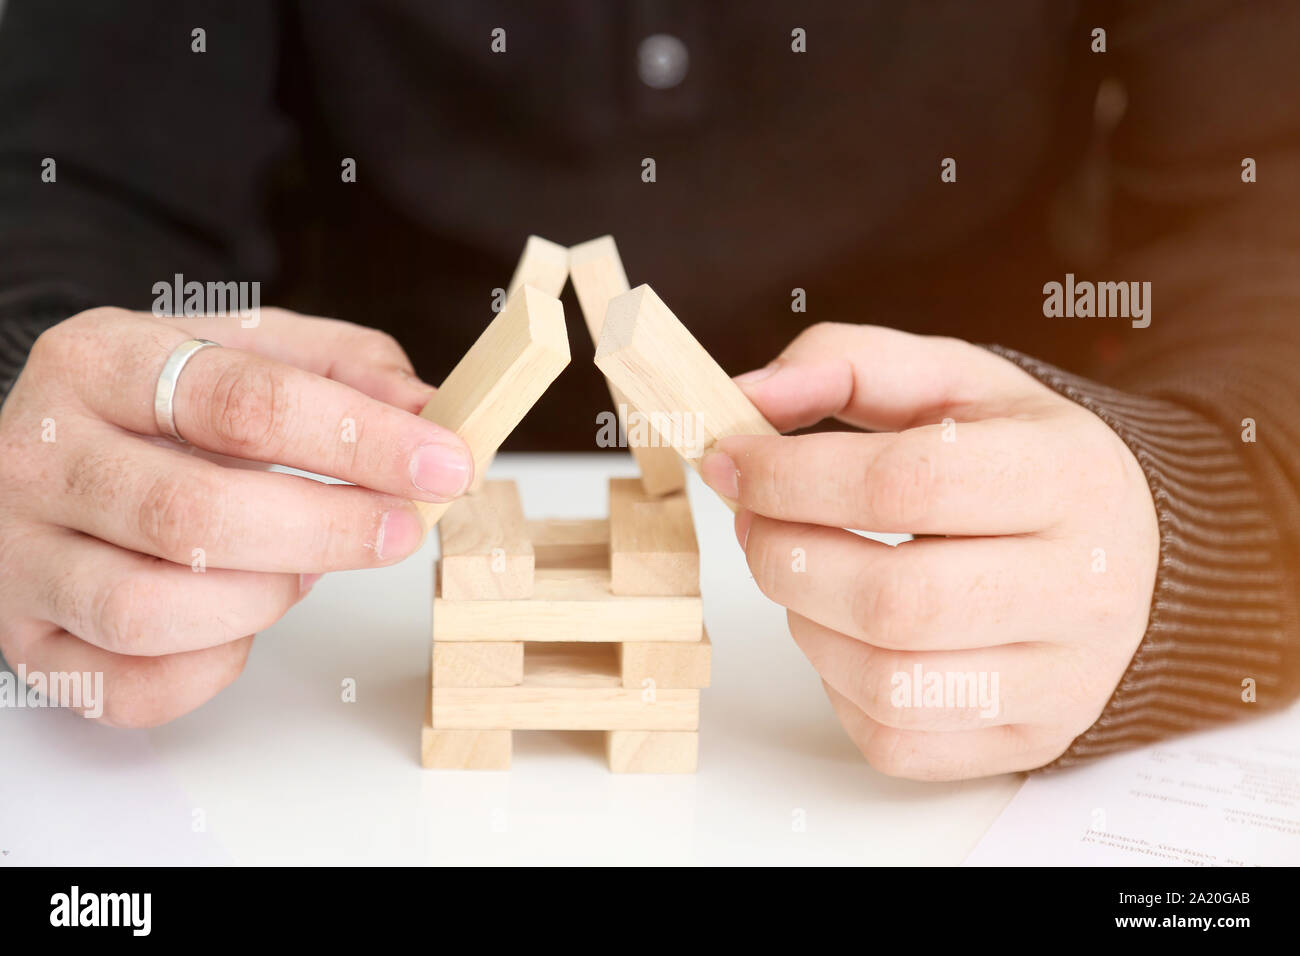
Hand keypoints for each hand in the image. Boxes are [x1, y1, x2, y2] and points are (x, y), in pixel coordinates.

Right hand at [0, 307, 471, 725]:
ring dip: (263, 599)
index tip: (441, 466)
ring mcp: (20, 554)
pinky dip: (212, 666)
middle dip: (328, 532)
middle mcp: (40, 455)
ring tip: (302, 567)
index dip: (360, 442)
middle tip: (398, 532)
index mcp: (100, 361)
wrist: (44, 447)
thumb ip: (344, 369)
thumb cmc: (161, 405)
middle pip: (195, 514)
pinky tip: (239, 620)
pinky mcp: (27, 640)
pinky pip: (130, 686)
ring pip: (152, 610)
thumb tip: (428, 411)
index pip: (243, 404)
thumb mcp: (248, 350)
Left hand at [702, 323, 1159, 779]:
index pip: (909, 484)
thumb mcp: (956, 382)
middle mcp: (1085, 588)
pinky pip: (897, 741)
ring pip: (889, 683)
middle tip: (755, 524)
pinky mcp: (1031, 739)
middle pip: (894, 601)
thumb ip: (851, 365)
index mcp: (1069, 477)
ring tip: (804, 574)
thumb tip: (751, 395)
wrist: (1132, 548)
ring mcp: (1063, 680)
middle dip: (786, 557)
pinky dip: (840, 688)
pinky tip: (848, 635)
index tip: (734, 461)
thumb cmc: (1025, 461)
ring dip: (806, 625)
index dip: (793, 477)